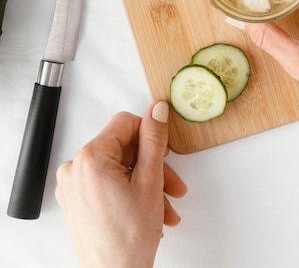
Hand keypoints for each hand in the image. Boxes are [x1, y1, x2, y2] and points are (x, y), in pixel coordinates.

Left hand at [56, 101, 186, 267]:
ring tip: (165, 206)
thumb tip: (156, 110)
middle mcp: (74, 169)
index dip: (150, 134)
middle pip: (123, 149)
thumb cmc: (128, 239)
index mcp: (89, 158)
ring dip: (146, 184)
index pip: (124, 123)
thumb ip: (154, 139)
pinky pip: (108, 184)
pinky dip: (130, 193)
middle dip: (153, 167)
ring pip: (119, 169)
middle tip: (173, 185)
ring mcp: (73, 187)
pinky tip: (150, 210)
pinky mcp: (76, 202)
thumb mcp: (150, 180)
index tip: (165, 148)